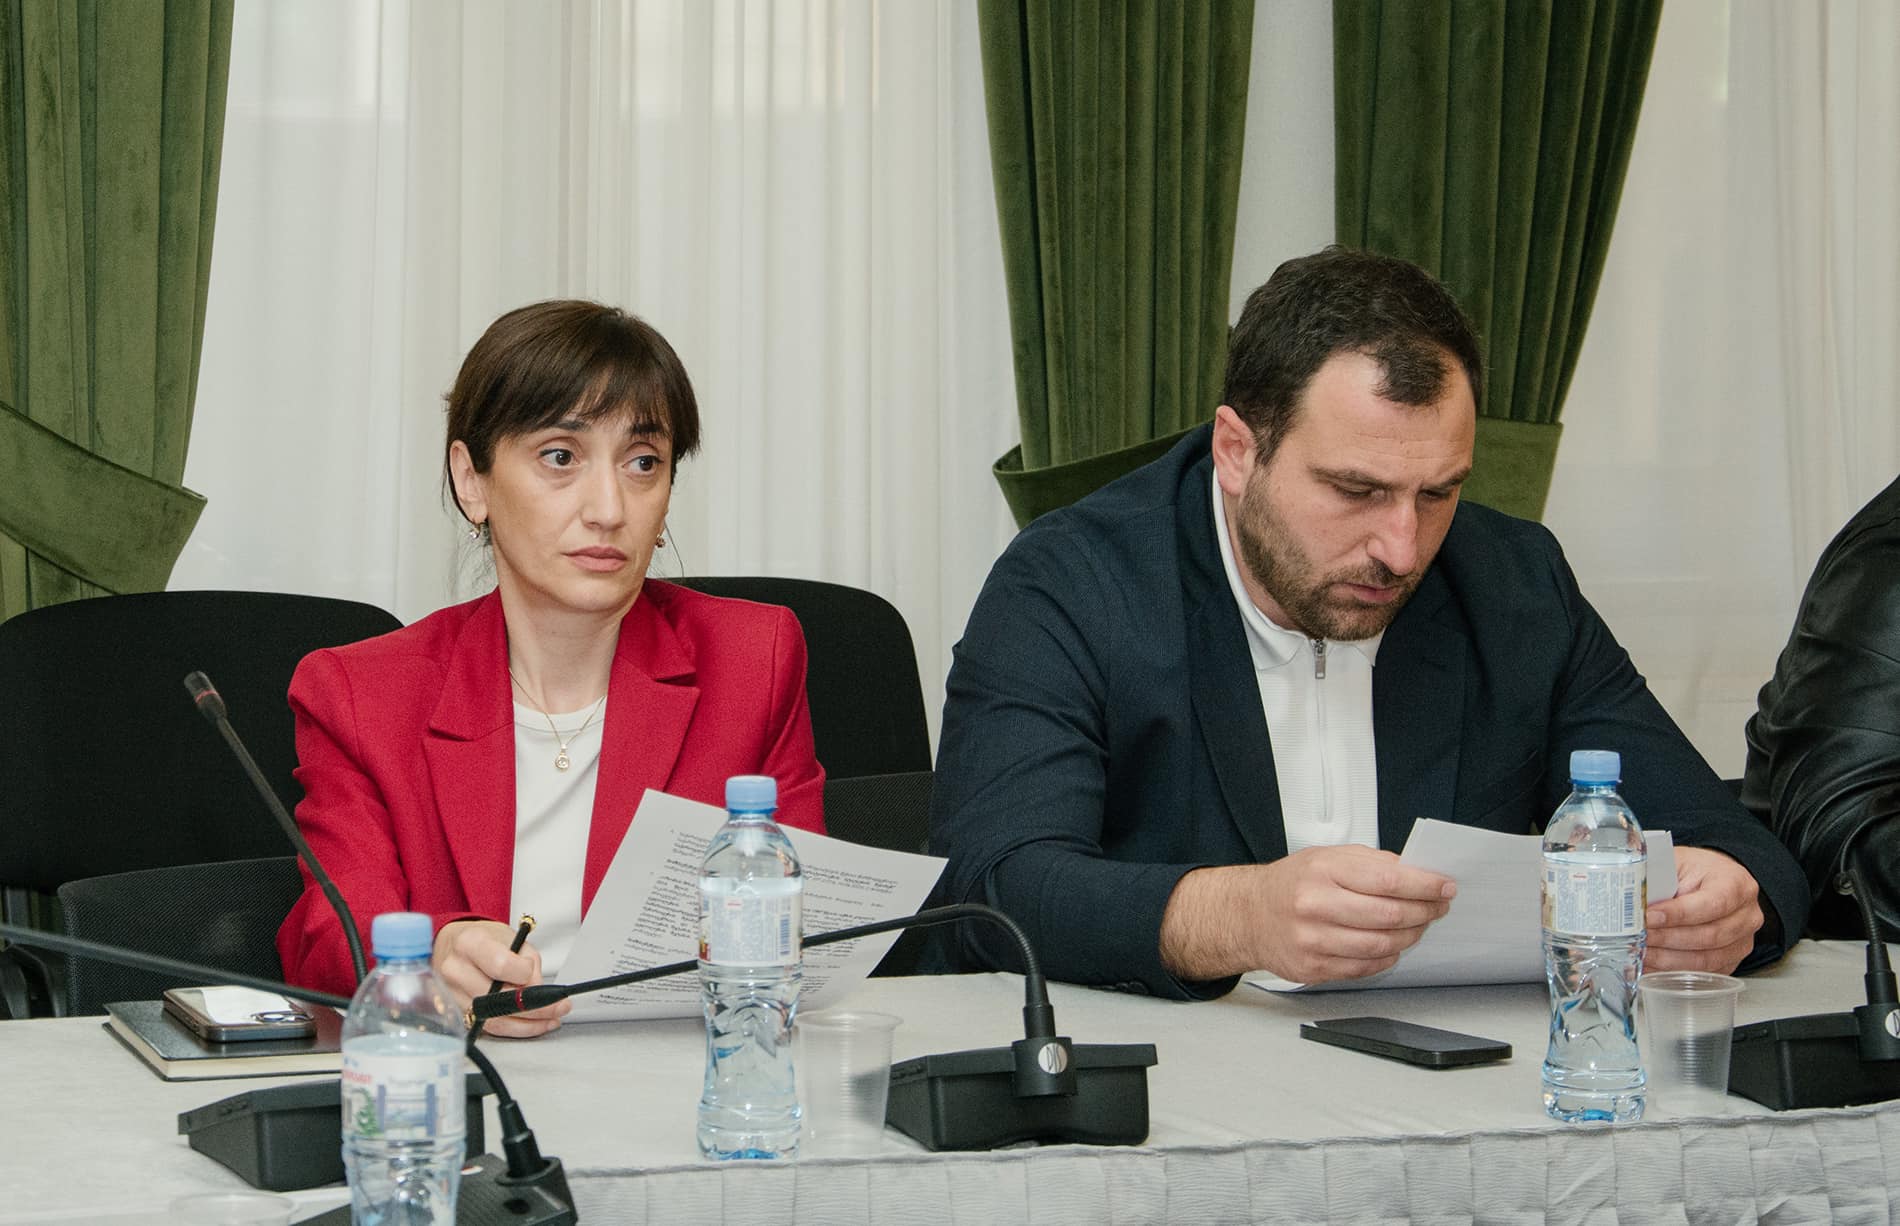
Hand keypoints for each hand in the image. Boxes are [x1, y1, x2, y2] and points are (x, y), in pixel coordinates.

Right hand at [432, 919, 571, 1037]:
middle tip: (560, 1007)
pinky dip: (516, 1028)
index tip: (533, 973)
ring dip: (529, 1024)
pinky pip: (490, 1028)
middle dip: (536, 1007)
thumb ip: (529, 962)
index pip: (500, 965)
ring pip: (496, 1020)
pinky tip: (534, 1023)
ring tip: (552, 1019)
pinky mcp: (457, 1014)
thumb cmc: (484, 939)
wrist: (454, 946)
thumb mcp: (511, 937)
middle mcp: (456, 971)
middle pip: (498, 999)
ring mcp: (453, 995)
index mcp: (469, 944)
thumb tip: (538, 990)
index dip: (523, 973)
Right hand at [1160, 845, 1456, 983]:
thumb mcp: (1327, 857)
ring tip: (1416, 926)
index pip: (1388, 879)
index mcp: (1322, 870)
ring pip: (1382, 945)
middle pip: (1389, 915)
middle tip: (1437, 908)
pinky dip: (1386, 957)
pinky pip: (1365, 967)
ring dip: (1409, 937)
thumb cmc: (1292, 884)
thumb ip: (1370, 864)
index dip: (1424, 885)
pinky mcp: (1313, 968)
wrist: (1249, 915)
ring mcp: (1312, 940)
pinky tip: (1390, 945)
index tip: (1445, 887)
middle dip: (1424, 912)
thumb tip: (1416, 874)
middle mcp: (1314, 904)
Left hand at [1645, 847, 1761, 973]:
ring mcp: (1742, 942)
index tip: (1649, 917)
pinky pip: (1702, 973)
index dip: (1679, 914)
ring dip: (1668, 959)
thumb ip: (1658, 877)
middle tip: (1639, 937)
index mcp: (1736, 885)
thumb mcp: (1678, 862)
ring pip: (1705, 960)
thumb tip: (1628, 897)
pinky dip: (1673, 971)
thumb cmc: (1696, 871)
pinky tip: (1651, 965)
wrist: (1716, 881)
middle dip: (1667, 939)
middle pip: (1709, 936)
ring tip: (1641, 952)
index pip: (1711, 904)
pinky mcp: (1731, 961)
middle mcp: (1747, 916)